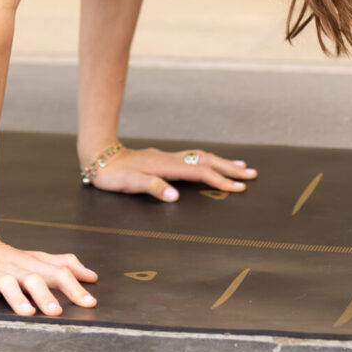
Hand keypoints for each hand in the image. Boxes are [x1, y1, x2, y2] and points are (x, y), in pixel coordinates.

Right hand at [0, 232, 98, 317]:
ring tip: (27, 312)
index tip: (89, 302)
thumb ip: (64, 266)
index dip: (74, 287)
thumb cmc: (8, 258)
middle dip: (46, 295)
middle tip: (57, 312)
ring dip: (17, 298)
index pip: (58, 273)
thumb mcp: (37, 260)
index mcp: (33, 266)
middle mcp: (16, 269)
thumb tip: (92, 276)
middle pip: (34, 279)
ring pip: (7, 284)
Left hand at [84, 145, 256, 201]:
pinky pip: (193, 158)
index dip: (219, 180)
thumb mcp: (130, 183)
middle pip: (207, 161)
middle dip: (230, 168)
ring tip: (240, 167)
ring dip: (222, 162)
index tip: (238, 188)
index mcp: (166, 167)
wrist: (100, 155)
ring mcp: (168, 158)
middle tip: (251, 174)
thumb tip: (175, 196)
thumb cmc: (113, 174)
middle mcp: (171, 159)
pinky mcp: (164, 159)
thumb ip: (153, 188)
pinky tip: (211, 163)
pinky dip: (208, 160)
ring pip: (201, 157)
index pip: (200, 173)